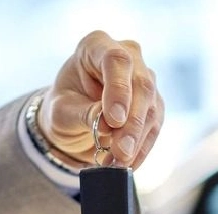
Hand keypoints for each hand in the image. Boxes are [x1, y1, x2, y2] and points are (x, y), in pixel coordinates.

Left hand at [39, 31, 163, 168]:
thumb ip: (84, 114)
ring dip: (137, 140)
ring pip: (152, 108)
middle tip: (121, 152)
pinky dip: (142, 148)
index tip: (114, 120)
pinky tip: (128, 163)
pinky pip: (154, 126)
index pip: (116, 60)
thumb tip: (108, 125)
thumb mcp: (62, 111)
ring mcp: (144, 78)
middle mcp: (127, 56)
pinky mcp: (153, 104)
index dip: (119, 89)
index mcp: (96, 45)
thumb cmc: (64, 106)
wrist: (73, 117)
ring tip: (118, 163)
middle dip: (132, 124)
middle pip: (141, 86)